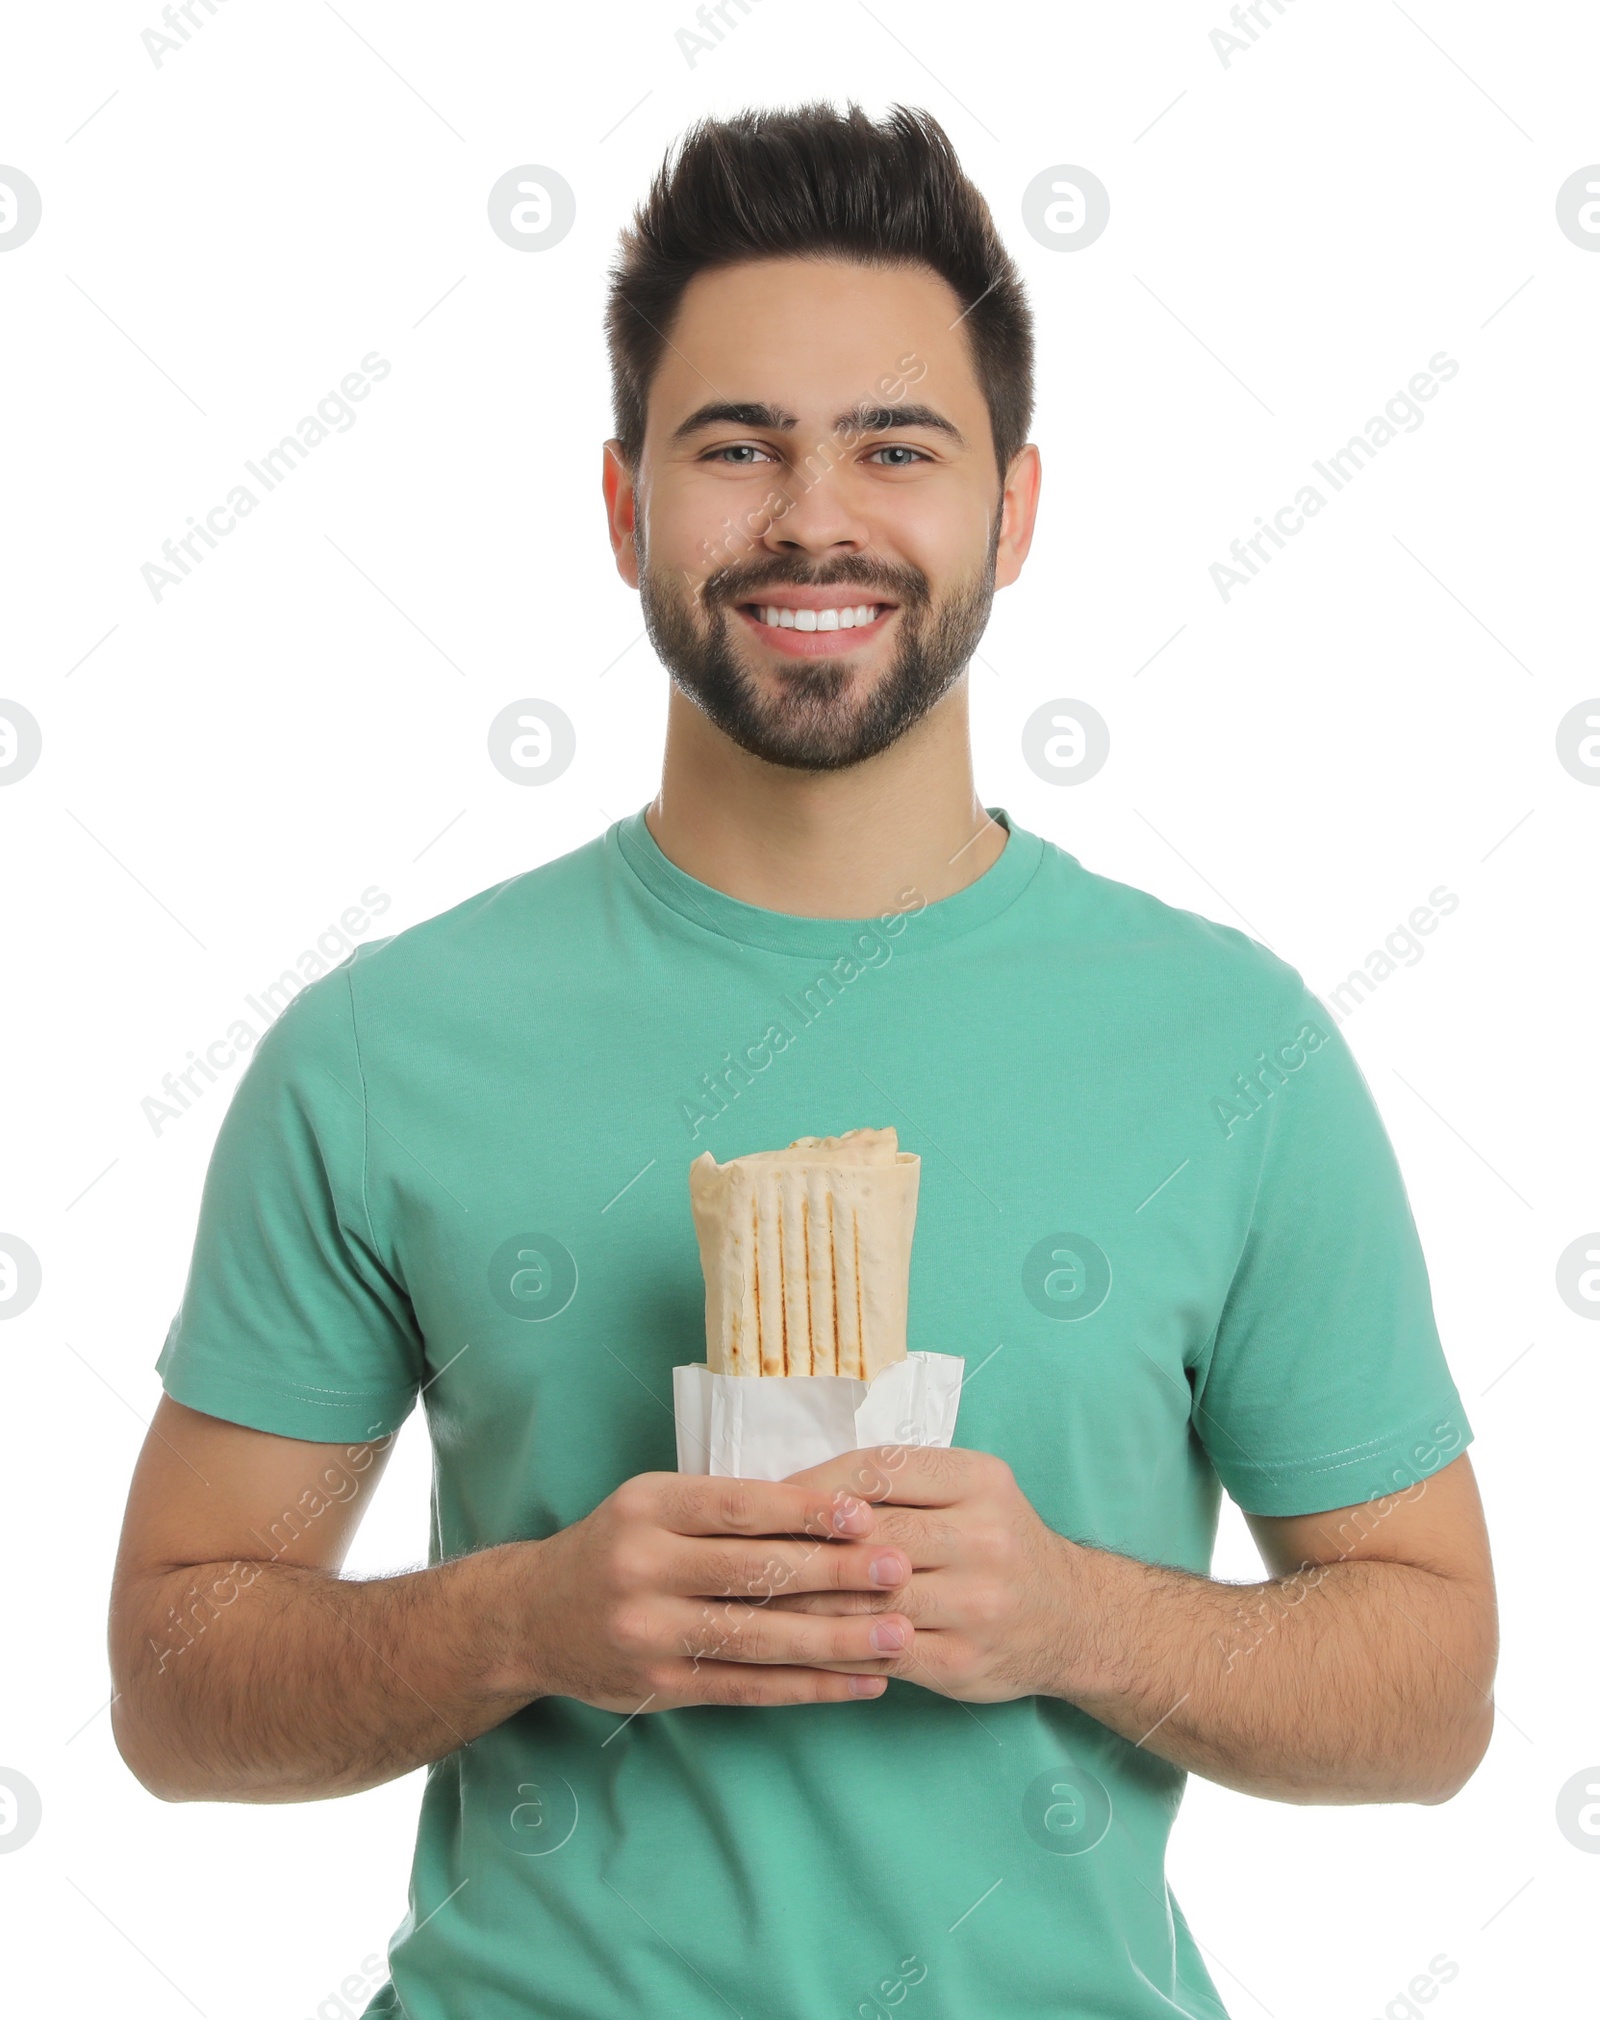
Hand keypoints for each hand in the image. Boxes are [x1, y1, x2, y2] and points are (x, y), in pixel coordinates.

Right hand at [517, 1472, 915, 1712]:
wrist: (529, 1617)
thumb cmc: (615, 1546)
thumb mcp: (652, 1504)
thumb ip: (723, 1508)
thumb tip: (832, 1510)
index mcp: (648, 1508)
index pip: (738, 1507)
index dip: (806, 1511)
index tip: (866, 1515)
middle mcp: (643, 1569)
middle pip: (754, 1573)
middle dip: (835, 1573)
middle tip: (900, 1570)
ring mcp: (649, 1634)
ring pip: (758, 1638)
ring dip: (836, 1639)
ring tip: (898, 1635)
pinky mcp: (659, 1689)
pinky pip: (747, 1688)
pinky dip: (810, 1687)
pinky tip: (859, 1682)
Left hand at [770, 1446, 1075, 1702]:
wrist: (1073, 1619)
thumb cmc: (997, 1543)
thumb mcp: (969, 1491)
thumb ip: (899, 1484)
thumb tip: (793, 1487)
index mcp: (979, 1481)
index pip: (878, 1471)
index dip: (813, 1485)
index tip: (765, 1497)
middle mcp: (983, 1539)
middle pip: (866, 1535)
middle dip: (796, 1544)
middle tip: (739, 1550)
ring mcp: (975, 1605)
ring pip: (864, 1599)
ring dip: (799, 1601)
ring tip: (747, 1597)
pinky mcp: (960, 1662)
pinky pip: (876, 1653)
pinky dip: (827, 1647)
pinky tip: (789, 1643)